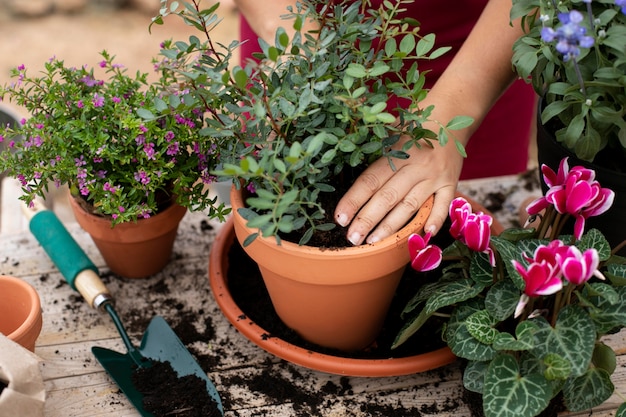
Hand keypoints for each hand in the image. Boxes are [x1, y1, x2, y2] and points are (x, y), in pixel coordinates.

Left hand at [334, 135, 463, 244]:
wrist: (451, 116)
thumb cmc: (413, 127)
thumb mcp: (391, 130)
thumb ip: (372, 145)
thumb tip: (342, 147)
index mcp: (396, 152)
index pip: (370, 180)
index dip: (354, 200)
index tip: (340, 217)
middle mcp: (415, 166)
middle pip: (388, 197)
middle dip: (367, 219)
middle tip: (352, 238)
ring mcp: (434, 176)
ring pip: (411, 206)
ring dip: (391, 226)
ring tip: (374, 242)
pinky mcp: (450, 183)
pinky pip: (443, 205)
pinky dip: (435, 220)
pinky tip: (425, 235)